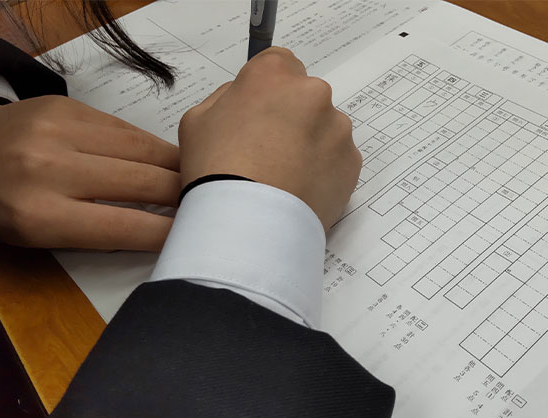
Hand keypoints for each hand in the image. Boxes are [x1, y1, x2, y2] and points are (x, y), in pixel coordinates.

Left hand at [0, 96, 179, 250]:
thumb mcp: (35, 238)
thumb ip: (93, 234)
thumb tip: (155, 227)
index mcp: (38, 215)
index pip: (124, 227)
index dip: (167, 233)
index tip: (193, 236)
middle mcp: (50, 168)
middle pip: (142, 182)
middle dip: (182, 196)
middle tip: (206, 205)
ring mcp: (59, 129)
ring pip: (142, 149)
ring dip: (176, 168)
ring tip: (194, 180)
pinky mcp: (68, 105)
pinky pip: (126, 130)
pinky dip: (151, 148)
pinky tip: (164, 159)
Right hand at [178, 47, 360, 229]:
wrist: (247, 224)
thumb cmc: (215, 170)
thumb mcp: (196, 122)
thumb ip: (225, 98)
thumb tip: (246, 100)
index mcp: (273, 76)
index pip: (279, 62)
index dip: (267, 89)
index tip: (259, 113)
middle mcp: (313, 94)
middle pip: (304, 98)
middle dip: (289, 118)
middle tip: (266, 154)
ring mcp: (337, 129)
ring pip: (323, 129)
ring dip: (308, 145)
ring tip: (282, 179)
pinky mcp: (351, 163)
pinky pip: (336, 160)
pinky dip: (322, 171)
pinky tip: (298, 191)